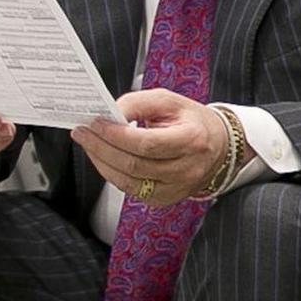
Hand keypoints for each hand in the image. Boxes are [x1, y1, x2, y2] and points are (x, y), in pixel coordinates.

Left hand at [70, 89, 247, 204]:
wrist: (217, 146)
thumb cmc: (193, 121)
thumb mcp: (170, 101)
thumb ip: (139, 102)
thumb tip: (110, 113)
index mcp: (192, 140)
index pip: (147, 143)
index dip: (117, 135)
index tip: (96, 123)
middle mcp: (186, 169)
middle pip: (133, 164)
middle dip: (101, 147)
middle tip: (83, 132)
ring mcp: (176, 188)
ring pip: (127, 181)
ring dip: (101, 161)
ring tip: (88, 143)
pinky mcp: (164, 199)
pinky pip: (130, 189)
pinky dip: (112, 173)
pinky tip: (103, 158)